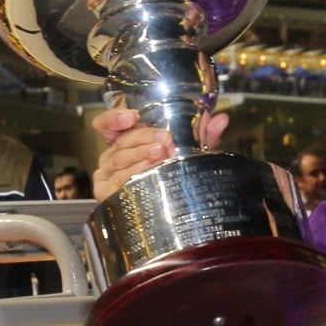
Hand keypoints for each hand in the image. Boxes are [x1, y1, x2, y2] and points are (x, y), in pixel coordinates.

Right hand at [90, 106, 230, 200]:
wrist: (167, 208)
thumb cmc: (171, 172)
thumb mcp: (189, 151)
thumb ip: (204, 135)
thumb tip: (220, 120)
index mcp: (126, 140)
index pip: (106, 124)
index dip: (115, 118)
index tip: (132, 117)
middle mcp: (113, 154)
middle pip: (122, 140)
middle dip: (144, 136)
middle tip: (165, 138)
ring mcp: (107, 173)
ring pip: (119, 158)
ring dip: (140, 154)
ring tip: (160, 152)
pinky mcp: (105, 192)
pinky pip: (115, 181)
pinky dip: (130, 174)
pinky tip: (145, 170)